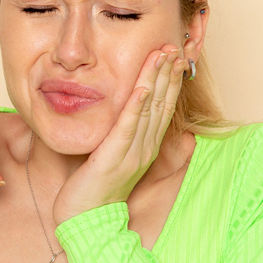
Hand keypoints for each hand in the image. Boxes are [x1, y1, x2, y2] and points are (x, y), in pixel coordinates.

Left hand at [52, 44, 188, 224]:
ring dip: (156, 80)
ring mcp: (132, 153)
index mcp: (146, 146)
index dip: (170, 80)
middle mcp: (145, 148)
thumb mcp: (115, 155)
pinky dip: (136, 106)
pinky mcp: (114, 158)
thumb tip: (133, 113)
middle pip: (161, 104)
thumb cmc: (96, 185)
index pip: (163, 107)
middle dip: (168, 73)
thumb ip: (126, 135)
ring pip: (149, 110)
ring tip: (162, 55)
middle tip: (175, 46)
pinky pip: (128, 128)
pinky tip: (142, 87)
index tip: (175, 56)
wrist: (86, 217)